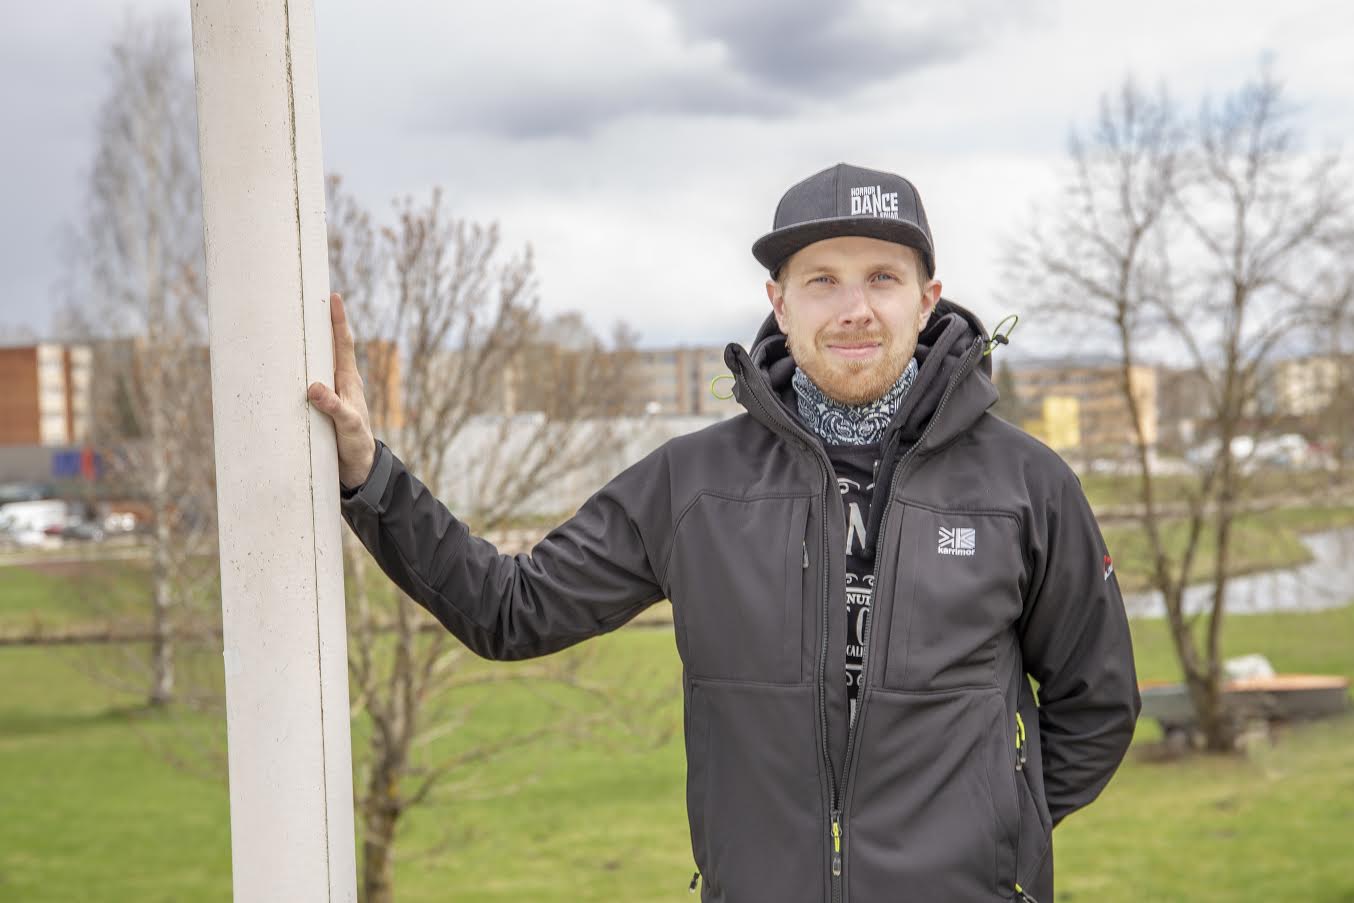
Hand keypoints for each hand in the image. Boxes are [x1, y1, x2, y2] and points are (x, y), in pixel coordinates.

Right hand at [307, 292, 375, 488]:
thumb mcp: (347, 426)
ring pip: (316, 363)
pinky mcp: (320, 406)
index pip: (343, 344)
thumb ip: (334, 407)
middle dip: (319, 323)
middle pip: (329, 346)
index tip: (334, 297)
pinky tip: (281, 366)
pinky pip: (306, 382)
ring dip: (304, 344)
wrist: (358, 469)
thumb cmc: (357, 445)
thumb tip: (314, 387)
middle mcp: (340, 382)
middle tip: (306, 299)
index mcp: (349, 381)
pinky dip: (295, 370)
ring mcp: (330, 393)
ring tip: (290, 324)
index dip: (338, 320)